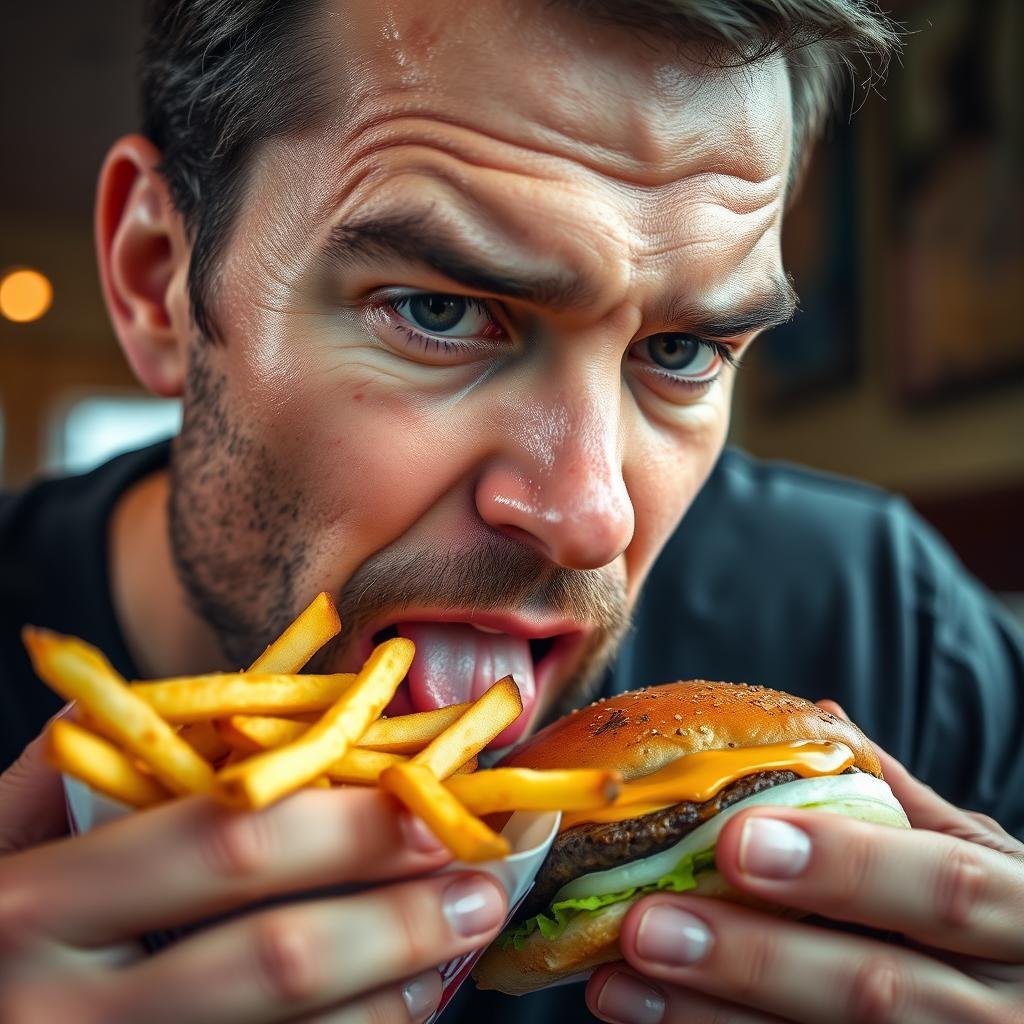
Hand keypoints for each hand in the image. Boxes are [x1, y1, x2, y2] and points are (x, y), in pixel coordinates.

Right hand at [0, 723, 506, 1022]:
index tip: (433, 807)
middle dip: (399, 919)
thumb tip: (232, 708)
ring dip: (394, 992)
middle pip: (275, 958)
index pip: (227, 848)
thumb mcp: (5, 839)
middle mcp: (62, 1014)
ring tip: (451, 944)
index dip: (347, 828)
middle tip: (479, 888)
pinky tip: (391, 1007)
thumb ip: (93, 772)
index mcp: (34, 905)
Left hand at [585, 705, 1023, 1022]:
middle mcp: (1001, 1009)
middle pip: (874, 989)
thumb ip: (906, 804)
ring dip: (708, 1017)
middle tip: (644, 924)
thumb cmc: (1004, 926)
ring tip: (617, 983)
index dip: (844, 865)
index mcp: (1022, 917)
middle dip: (751, 957)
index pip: (943, 887)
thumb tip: (822, 717)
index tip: (736, 841)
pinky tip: (656, 1021)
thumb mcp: (982, 861)